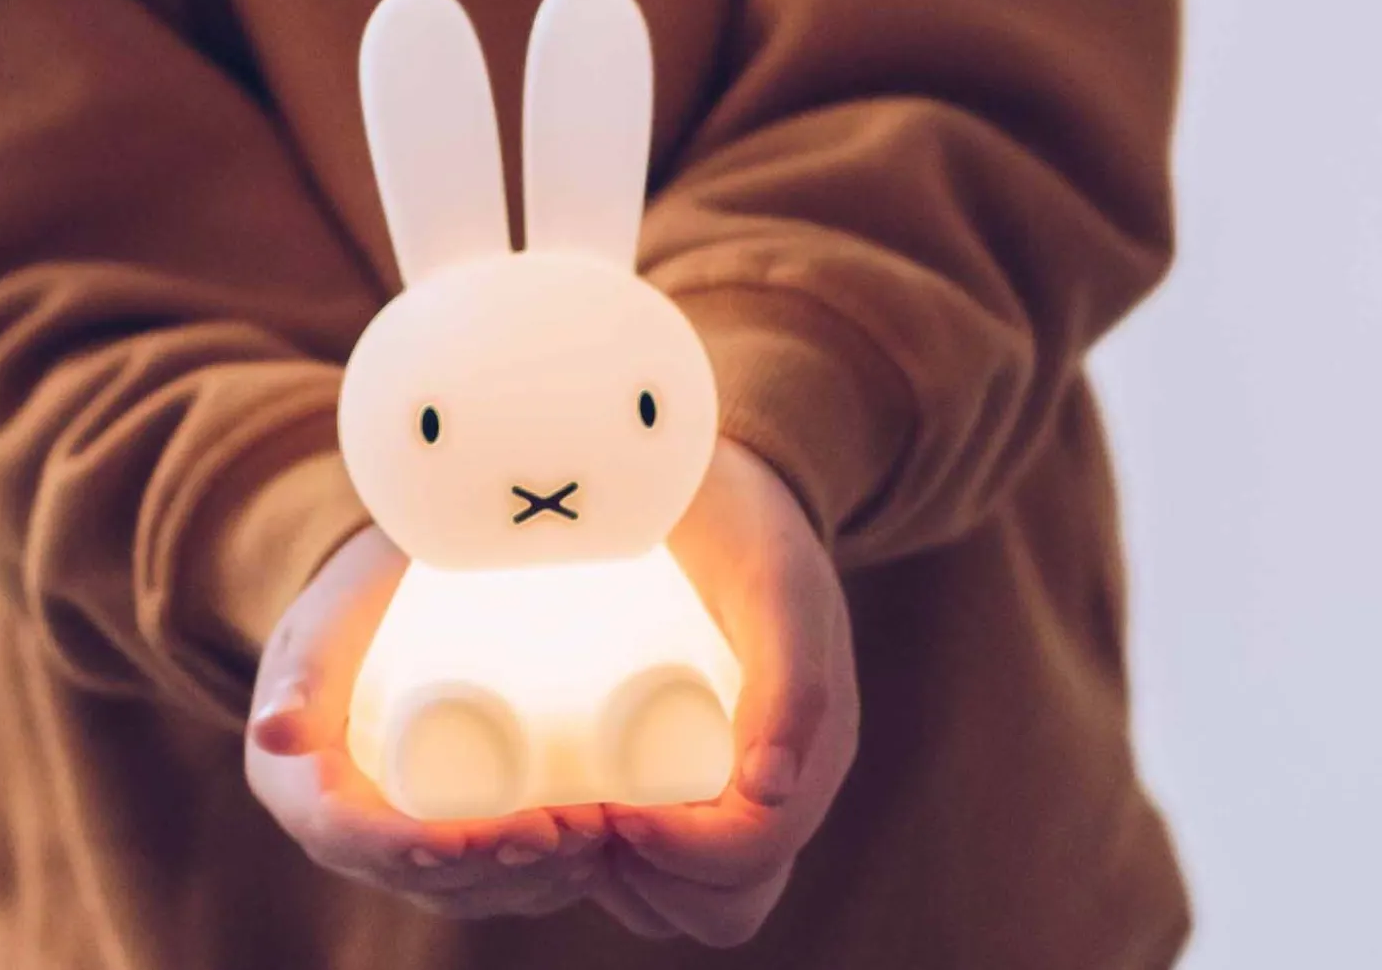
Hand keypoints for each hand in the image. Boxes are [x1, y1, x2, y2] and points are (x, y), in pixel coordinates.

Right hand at [243, 522, 611, 919]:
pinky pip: (483, 877)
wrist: (391, 584)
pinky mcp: (440, 824)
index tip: (477, 835)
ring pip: (458, 886)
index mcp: (293, 785)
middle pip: (416, 874)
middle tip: (562, 831)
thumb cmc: (360, 591)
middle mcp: (340, 826)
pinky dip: (537, 879)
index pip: (350, 838)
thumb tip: (273, 731)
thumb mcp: (328, 620)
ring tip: (590, 841)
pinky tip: (587, 859)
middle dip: (491, 869)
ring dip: (528, 880)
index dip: (412, 850)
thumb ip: (305, 669)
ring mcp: (394, 832)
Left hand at [588, 436, 859, 947]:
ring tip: (566, 815)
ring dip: (626, 883)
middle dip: (649, 880)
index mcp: (815, 749)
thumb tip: (770, 789)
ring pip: (688, 897)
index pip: (751, 858)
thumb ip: (791, 673)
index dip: (681, 854)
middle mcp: (781, 782)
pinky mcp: (691, 768)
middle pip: (723, 901)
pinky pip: (662, 862)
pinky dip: (617, 865)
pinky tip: (570, 814)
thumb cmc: (749, 522)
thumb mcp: (776, 581)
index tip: (610, 808)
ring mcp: (736, 782)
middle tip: (578, 815)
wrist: (725, 479)